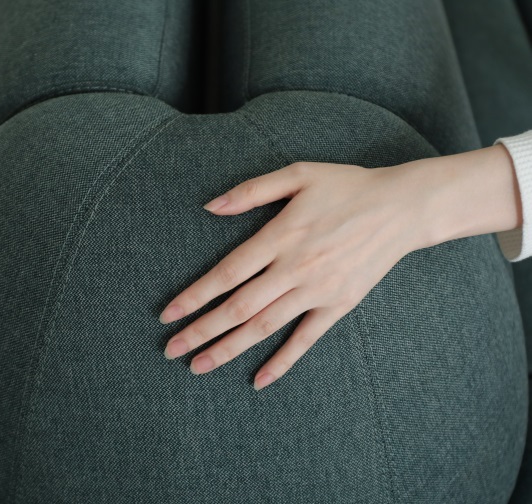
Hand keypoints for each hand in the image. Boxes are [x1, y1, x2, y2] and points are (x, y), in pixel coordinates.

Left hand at [159, 161, 428, 389]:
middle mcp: (295, 268)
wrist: (402, 207)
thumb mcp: (298, 174)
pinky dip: (283, 361)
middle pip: (239, 307)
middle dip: (201, 331)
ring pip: (265, 327)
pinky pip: (306, 339)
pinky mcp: (339, 305)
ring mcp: (318, 290)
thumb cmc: (346, 186)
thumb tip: (210, 205)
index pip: (227, 273)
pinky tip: (259, 380)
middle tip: (170, 350)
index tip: (167, 315)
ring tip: (198, 366)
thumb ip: (251, 190)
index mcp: (280, 236)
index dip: (195, 296)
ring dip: (229, 349)